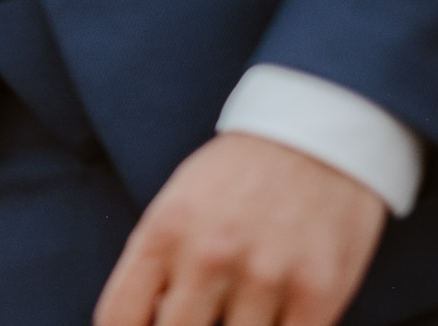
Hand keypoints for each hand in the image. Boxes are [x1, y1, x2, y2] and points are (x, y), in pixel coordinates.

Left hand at [96, 132, 386, 325]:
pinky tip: (275, 315)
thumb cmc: (237, 175)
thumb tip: (148, 321)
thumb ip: (156, 265)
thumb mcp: (177, 204)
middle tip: (202, 315)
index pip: (119, 316)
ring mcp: (264, 276)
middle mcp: (209, 255)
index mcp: (164, 231)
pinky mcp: (317, 291)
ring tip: (240, 306)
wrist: (315, 131)